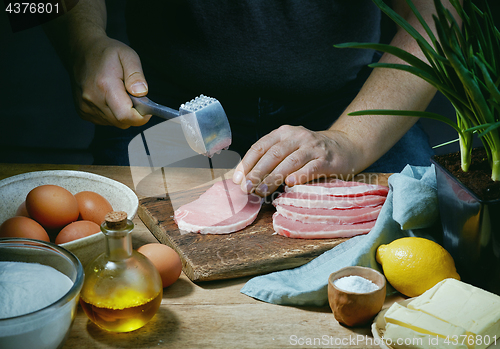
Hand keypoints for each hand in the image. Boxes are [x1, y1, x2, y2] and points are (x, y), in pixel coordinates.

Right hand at [70, 35, 150, 128]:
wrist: (81, 51)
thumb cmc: (106, 52)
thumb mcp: (128, 55)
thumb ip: (136, 75)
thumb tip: (142, 93)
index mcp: (105, 86)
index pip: (125, 115)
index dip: (141, 117)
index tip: (147, 110)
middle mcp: (93, 99)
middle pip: (122, 122)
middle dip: (133, 114)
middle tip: (133, 96)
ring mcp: (85, 107)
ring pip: (115, 123)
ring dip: (122, 113)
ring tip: (120, 94)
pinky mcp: (83, 111)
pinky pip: (105, 121)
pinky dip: (112, 113)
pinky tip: (110, 98)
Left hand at [232, 125, 362, 196]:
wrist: (346, 146)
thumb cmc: (311, 152)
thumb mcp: (290, 148)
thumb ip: (272, 159)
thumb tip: (247, 180)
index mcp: (283, 133)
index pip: (260, 147)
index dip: (247, 163)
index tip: (237, 180)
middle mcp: (296, 137)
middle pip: (272, 154)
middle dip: (257, 172)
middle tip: (246, 188)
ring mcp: (312, 147)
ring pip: (289, 162)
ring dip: (273, 177)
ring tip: (261, 191)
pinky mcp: (327, 159)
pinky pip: (311, 167)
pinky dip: (300, 175)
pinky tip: (290, 184)